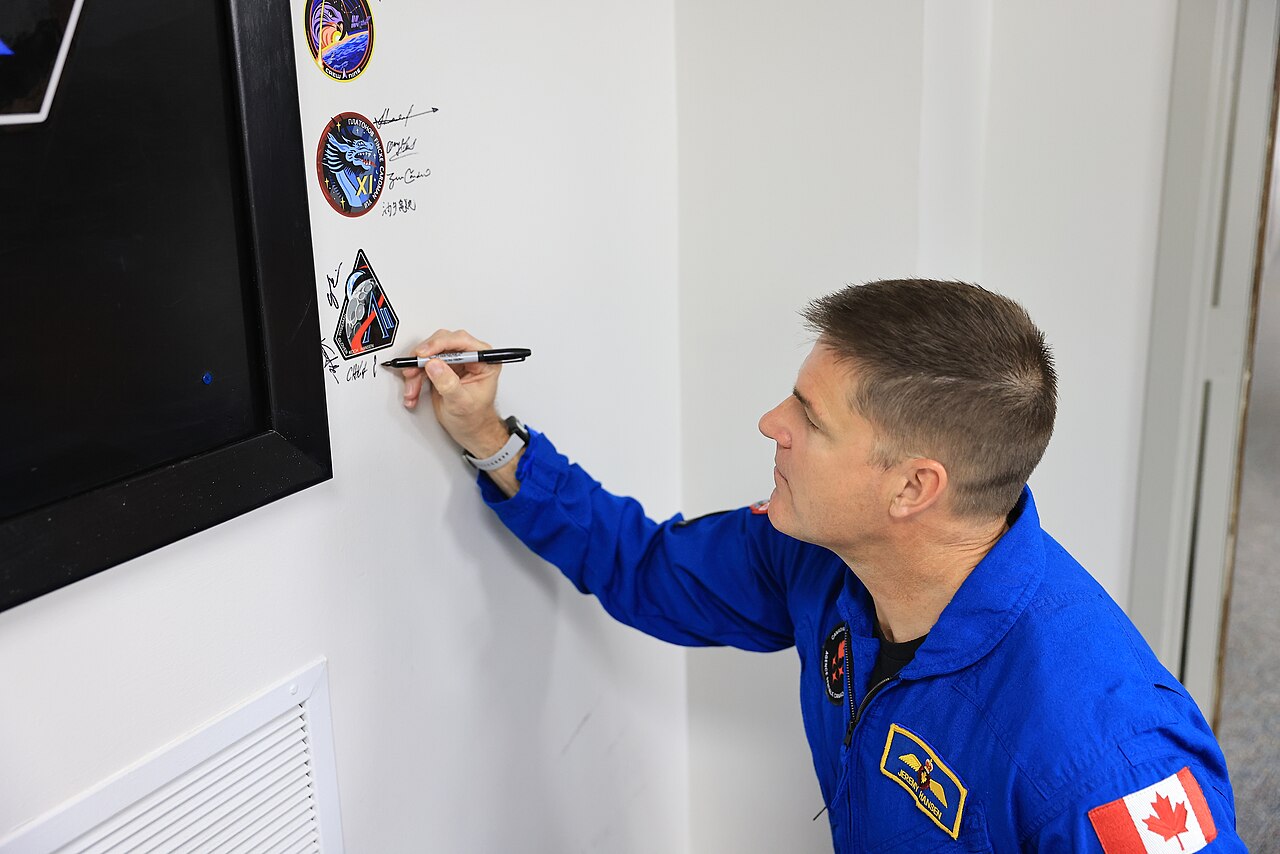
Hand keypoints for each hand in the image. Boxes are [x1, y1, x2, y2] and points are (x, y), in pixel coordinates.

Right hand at [399, 329, 509, 456]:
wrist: (469, 430)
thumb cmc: (474, 418)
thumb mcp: (462, 402)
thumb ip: (448, 383)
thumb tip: (434, 365)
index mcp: (484, 360)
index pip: (461, 341)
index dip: (439, 344)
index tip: (424, 354)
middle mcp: (470, 356)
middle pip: (442, 343)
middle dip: (424, 358)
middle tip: (413, 369)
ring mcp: (455, 362)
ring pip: (429, 354)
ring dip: (416, 371)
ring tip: (412, 389)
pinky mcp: (442, 368)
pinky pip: (423, 366)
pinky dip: (415, 378)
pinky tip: (413, 392)